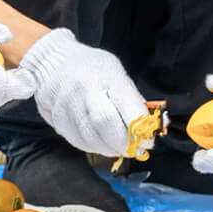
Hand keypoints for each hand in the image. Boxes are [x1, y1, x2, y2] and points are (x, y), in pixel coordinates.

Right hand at [19, 28, 148, 156]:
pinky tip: (100, 141)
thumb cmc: (94, 70)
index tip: (148, 140)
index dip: (140, 129)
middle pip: (106, 124)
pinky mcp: (56, 117)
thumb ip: (134, 101)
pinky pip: (77, 141)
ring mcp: (67, 104)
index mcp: (106, 76)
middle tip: (134, 149)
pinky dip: (93, 146)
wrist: (55, 62)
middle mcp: (84, 89)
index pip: (126, 107)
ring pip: (91, 138)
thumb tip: (157, 126)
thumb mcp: (117, 75)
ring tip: (117, 146)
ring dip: (109, 148)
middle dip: (124, 143)